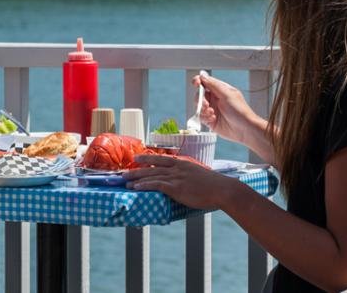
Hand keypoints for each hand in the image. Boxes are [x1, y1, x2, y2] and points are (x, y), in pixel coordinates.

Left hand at [123, 154, 239, 210]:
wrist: (222, 189)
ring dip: (137, 179)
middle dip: (136, 169)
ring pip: (151, 175)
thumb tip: (184, 182)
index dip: (147, 158)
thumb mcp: (199, 175)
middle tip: (124, 172)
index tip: (136, 157)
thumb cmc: (214, 185)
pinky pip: (156, 185)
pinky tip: (136, 188)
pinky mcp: (176, 188)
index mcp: (183, 163)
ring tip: (125, 181)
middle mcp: (177, 168)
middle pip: (152, 166)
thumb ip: (189, 176)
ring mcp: (176, 177)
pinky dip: (145, 185)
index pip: (161, 158)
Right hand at [194, 72, 261, 145]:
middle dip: (201, 99)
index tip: (196, 83)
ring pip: (199, 106)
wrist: (244, 129)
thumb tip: (203, 76)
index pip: (206, 82)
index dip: (199, 81)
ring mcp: (212, 109)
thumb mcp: (227, 95)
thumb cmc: (240, 111)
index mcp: (220, 90)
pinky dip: (205, 117)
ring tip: (212, 113)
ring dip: (203, 110)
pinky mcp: (210, 120)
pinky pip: (201, 117)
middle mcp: (215, 99)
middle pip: (199, 95)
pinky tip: (213, 118)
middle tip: (206, 104)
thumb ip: (213, 85)